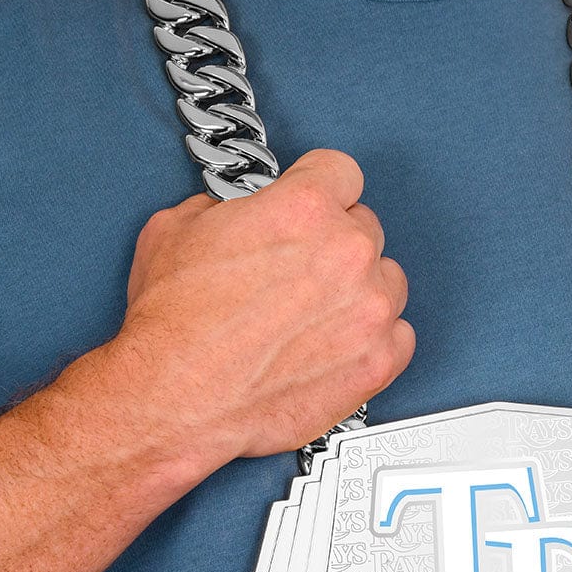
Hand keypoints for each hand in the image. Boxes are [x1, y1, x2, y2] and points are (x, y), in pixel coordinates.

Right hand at [116, 148, 414, 465]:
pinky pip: (400, 337)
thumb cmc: (172, 324)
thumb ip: (228, 208)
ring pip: (388, 281)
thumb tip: (239, 214)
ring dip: (360, 291)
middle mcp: (347, 253)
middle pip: (365, 228)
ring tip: (317, 314)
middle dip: (333, 244)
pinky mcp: (376, 362)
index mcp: (305, 207)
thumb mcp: (177, 227)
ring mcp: (369, 310)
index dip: (320, 188)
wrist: (173, 399)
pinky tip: (340, 344)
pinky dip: (375, 340)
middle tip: (301, 271)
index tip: (315, 204)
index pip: (341, 172)